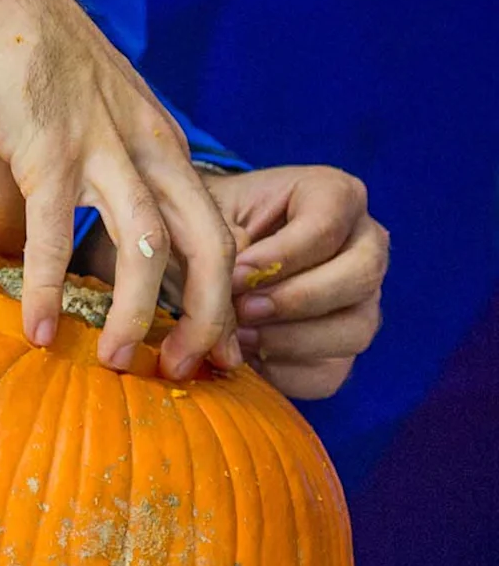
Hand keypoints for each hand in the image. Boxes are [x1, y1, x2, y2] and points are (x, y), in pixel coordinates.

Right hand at [0, 0, 239, 378]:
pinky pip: (57, 234)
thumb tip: (3, 262)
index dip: (220, 294)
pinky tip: (36, 328)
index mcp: (160, 143)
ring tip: (114, 363)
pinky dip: (49, 288)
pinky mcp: (47, 150)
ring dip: (137, 315)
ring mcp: (102, 149)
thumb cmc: (20, 59)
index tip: (208, 346)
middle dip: (208, 319)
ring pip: (148, 248)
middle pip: (209, 248)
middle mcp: (148, 149)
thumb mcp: (51, 133)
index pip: (217, 229)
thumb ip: (34, 202)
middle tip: (187, 373)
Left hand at [207, 165, 385, 399]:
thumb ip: (225, 240)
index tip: (235, 273)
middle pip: (362, 276)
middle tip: (241, 308)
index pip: (329, 225)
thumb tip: (239, 284)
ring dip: (291, 339)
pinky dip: (286, 370)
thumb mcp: (206, 214)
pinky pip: (333, 369)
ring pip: (356, 329)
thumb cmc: (205, 223)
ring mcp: (363, 298)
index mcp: (334, 195)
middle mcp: (364, 244)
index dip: (283, 255)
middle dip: (297, 298)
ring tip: (237, 334)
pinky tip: (248, 355)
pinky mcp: (345, 344)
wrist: (201, 254)